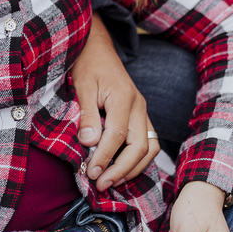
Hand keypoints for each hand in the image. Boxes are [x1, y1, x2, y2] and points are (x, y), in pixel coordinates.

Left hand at [70, 13, 160, 190]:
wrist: (98, 47)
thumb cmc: (88, 65)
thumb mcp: (82, 86)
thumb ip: (87, 115)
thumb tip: (89, 143)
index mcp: (125, 98)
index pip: (118, 135)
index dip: (104, 158)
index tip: (90, 173)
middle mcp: (139, 106)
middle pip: (140, 147)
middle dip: (121, 170)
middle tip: (101, 184)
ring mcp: (143, 111)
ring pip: (150, 148)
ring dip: (132, 168)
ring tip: (112, 181)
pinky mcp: (141, 115)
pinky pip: (148, 142)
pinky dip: (137, 160)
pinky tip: (121, 169)